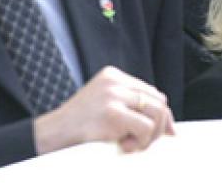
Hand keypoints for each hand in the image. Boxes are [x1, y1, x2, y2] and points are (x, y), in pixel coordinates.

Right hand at [33, 66, 174, 154]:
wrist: (52, 136)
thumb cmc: (78, 127)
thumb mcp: (105, 107)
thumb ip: (130, 107)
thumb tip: (168, 126)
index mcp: (112, 75)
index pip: (150, 91)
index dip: (160, 115)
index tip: (160, 133)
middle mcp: (114, 80)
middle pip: (158, 100)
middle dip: (158, 126)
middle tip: (143, 142)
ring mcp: (113, 95)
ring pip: (157, 112)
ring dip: (149, 135)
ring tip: (132, 144)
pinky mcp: (112, 112)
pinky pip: (145, 127)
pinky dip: (140, 142)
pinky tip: (124, 146)